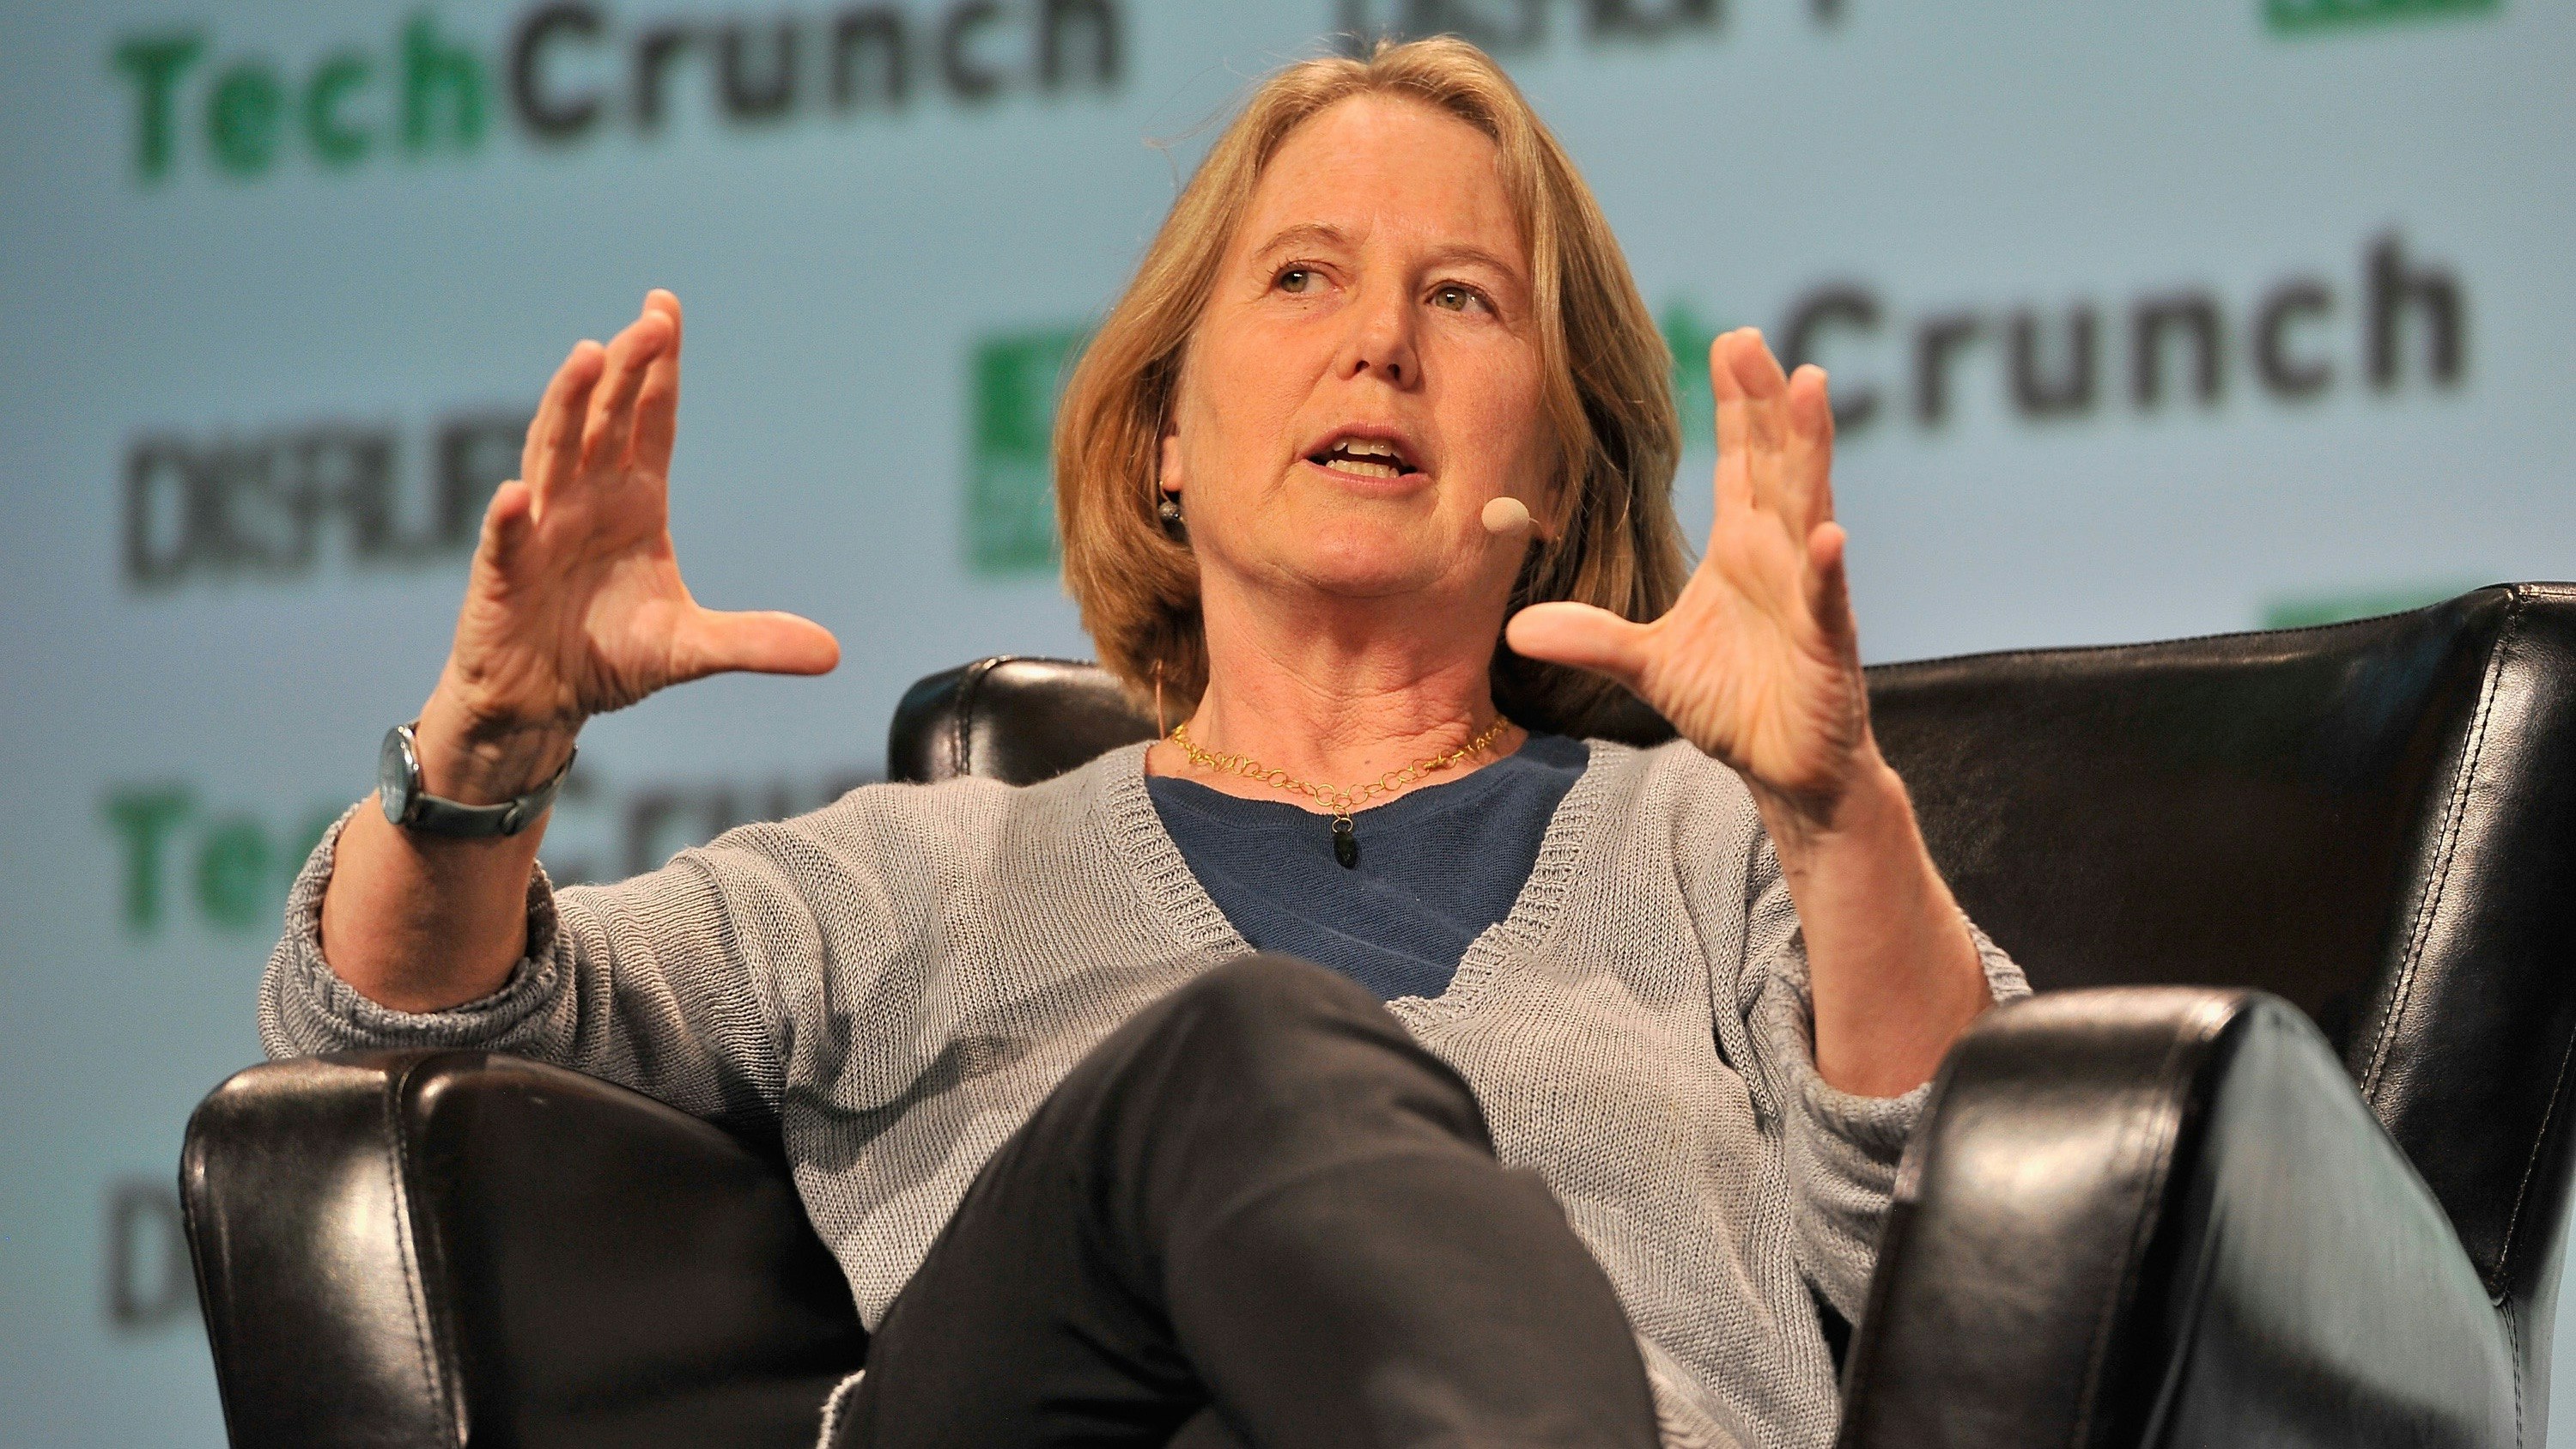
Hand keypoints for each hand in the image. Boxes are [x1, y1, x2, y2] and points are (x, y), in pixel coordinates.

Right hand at [422, 291, 839, 795]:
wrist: (542, 702)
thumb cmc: (607, 656)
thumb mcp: (692, 650)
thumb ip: (756, 641)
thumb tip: (833, 653)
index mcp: (633, 503)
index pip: (648, 421)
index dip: (658, 368)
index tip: (665, 307)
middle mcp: (584, 502)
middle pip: (605, 420)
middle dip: (625, 369)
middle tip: (650, 321)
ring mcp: (539, 533)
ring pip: (552, 456)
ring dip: (567, 407)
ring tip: (586, 357)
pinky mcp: (502, 577)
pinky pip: (506, 542)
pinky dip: (509, 518)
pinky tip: (515, 494)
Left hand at [1508, 328, 1868, 833]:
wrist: (1783, 770)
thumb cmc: (1730, 704)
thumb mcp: (1647, 666)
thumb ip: (1591, 639)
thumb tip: (1517, 629)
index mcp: (1743, 549)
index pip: (1744, 461)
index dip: (1739, 403)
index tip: (1731, 341)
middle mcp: (1780, 557)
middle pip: (1777, 463)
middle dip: (1767, 402)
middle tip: (1754, 341)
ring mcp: (1808, 595)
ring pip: (1809, 508)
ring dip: (1809, 449)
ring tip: (1809, 388)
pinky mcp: (1827, 644)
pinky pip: (1825, 599)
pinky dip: (1825, 567)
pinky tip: (1827, 532)